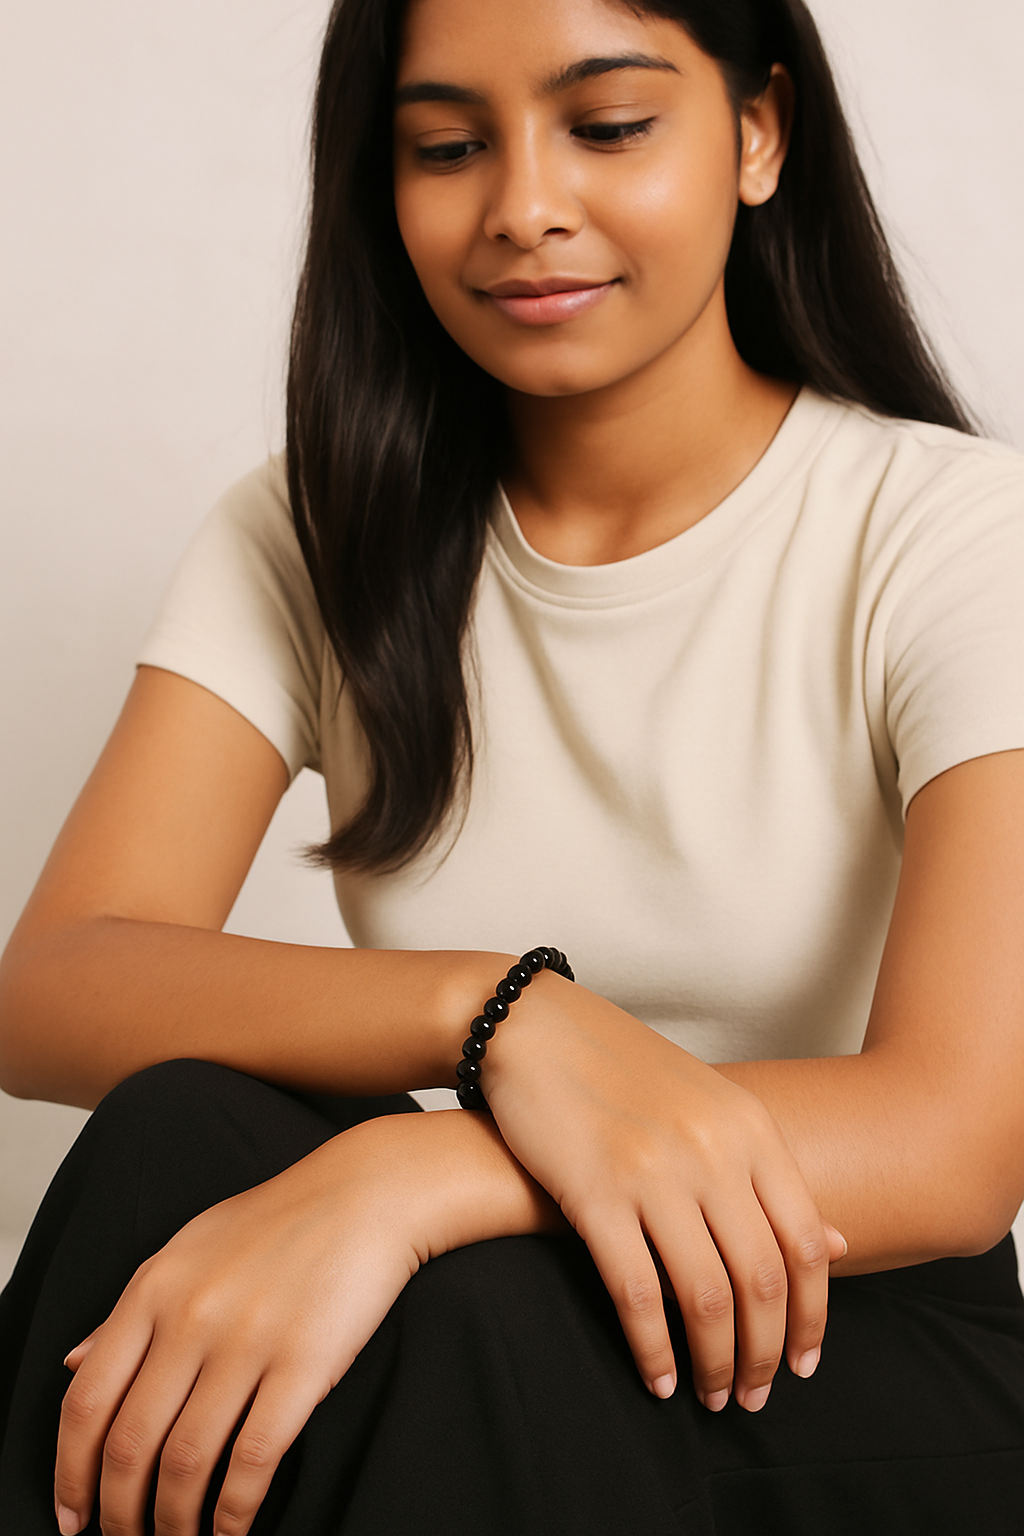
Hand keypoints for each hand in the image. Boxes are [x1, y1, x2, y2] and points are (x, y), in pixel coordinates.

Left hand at [53, 1116, 446, 1535]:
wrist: (369, 1192)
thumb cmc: (279, 1220)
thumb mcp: (189, 1247)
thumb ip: (131, 1308)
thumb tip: (72, 1362)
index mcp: (153, 1288)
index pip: (86, 1400)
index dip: (69, 1472)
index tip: (72, 1514)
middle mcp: (191, 1317)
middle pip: (129, 1444)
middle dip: (119, 1512)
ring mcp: (247, 1341)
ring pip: (185, 1463)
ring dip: (173, 1521)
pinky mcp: (303, 1365)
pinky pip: (252, 1460)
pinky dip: (233, 1512)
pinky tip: (231, 1529)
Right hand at [483, 977, 845, 1412]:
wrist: (532, 1025)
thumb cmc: (621, 1070)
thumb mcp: (711, 1105)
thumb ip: (767, 1172)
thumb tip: (837, 1243)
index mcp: (749, 1128)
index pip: (805, 1241)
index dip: (812, 1315)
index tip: (805, 1362)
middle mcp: (712, 1149)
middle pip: (761, 1278)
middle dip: (765, 1353)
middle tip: (755, 1396)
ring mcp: (653, 1169)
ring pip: (705, 1295)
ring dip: (714, 1361)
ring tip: (712, 1397)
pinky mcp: (593, 1191)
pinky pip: (636, 1291)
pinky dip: (652, 1347)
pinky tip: (654, 1379)